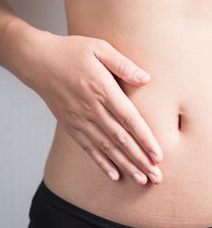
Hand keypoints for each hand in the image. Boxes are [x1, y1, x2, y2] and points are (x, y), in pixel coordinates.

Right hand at [29, 33, 162, 184]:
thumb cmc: (71, 52)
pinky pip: (88, 148)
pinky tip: (115, 175)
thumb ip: (123, 65)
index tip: (158, 156)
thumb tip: (146, 79)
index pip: (129, 120)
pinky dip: (102, 163)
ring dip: (126, 165)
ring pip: (107, 148)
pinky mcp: (71, 126)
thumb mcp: (99, 48)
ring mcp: (80, 120)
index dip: (145, 139)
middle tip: (156, 176)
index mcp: (102, 90)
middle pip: (121, 139)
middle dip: (140, 159)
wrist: (37, 60)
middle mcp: (92, 109)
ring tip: (142, 179)